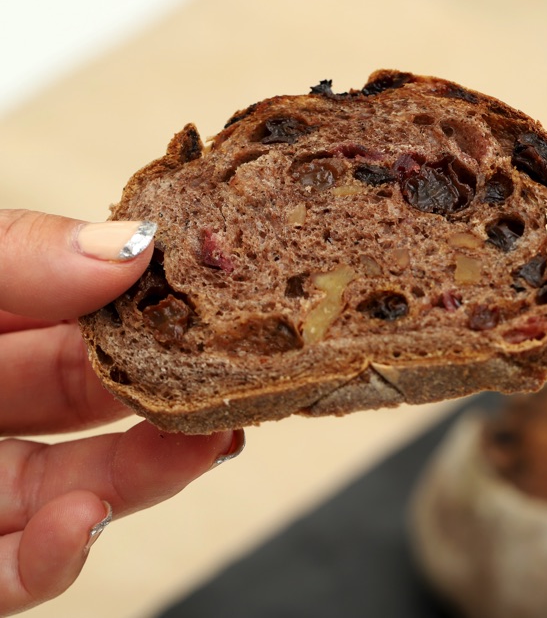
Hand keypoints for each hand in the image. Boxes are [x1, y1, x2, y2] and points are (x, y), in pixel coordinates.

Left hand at [0, 210, 242, 615]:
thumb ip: (16, 255)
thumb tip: (136, 244)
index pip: (88, 307)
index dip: (162, 302)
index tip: (230, 292)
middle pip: (103, 399)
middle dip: (182, 390)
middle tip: (250, 375)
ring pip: (79, 489)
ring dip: (149, 474)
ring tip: (205, 442)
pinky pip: (11, 574)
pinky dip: (58, 560)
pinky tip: (82, 523)